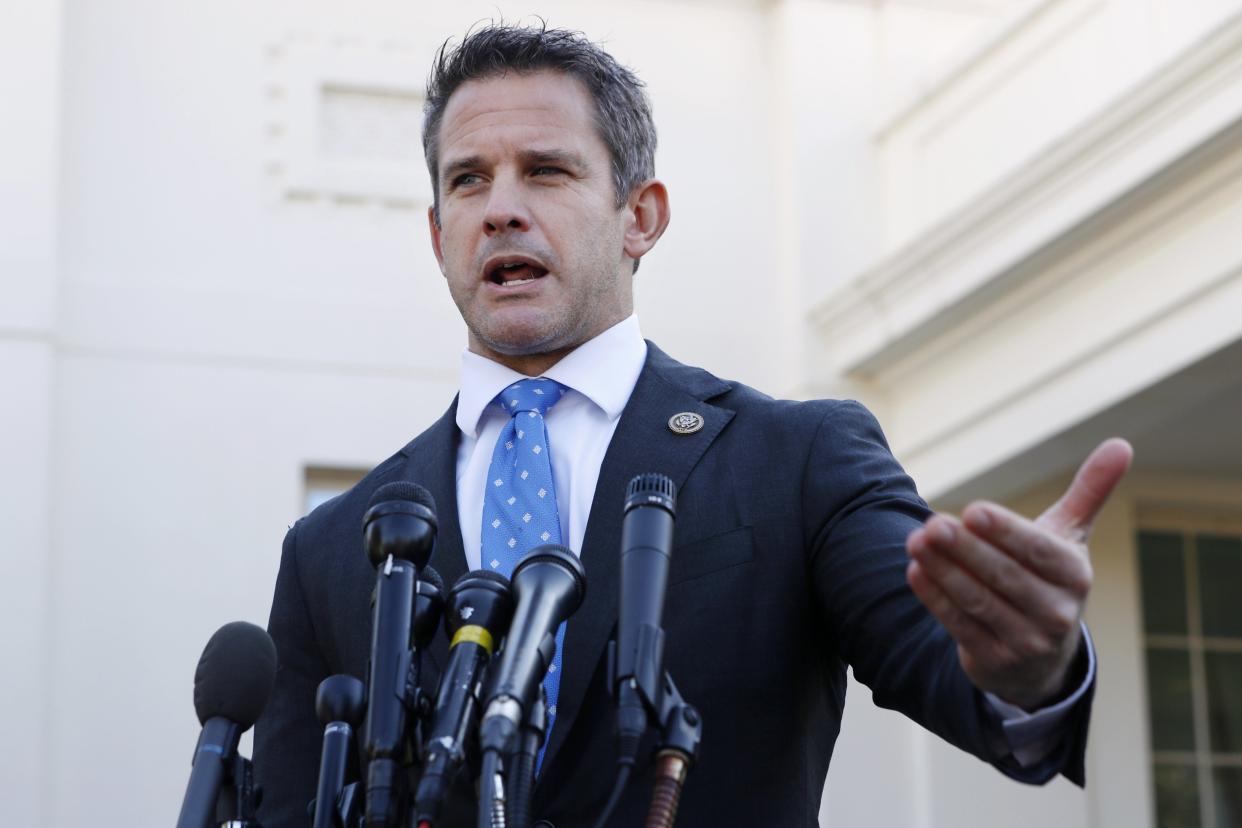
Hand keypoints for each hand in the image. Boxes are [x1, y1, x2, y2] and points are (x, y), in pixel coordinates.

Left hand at [905, 438, 1132, 709]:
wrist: (1042, 658)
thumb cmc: (1049, 579)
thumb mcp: (1069, 539)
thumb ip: (1088, 493)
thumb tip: (1121, 444)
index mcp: (1074, 576)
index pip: (1038, 551)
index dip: (1005, 532)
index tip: (972, 510)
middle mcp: (1056, 612)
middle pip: (1004, 576)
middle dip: (965, 549)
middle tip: (932, 523)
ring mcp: (1026, 641)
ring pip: (978, 601)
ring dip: (944, 571)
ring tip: (915, 541)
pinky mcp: (994, 661)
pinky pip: (960, 626)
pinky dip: (935, 599)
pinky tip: (915, 572)